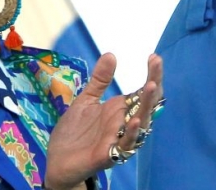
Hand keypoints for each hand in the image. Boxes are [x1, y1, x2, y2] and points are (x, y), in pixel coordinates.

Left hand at [44, 53, 163, 189]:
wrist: (58, 161)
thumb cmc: (74, 133)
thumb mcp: (86, 101)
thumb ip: (99, 80)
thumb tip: (111, 54)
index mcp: (120, 110)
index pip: (143, 91)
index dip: (151, 75)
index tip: (154, 57)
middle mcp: (124, 123)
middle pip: (147, 103)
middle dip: (154, 83)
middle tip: (156, 64)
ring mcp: (119, 138)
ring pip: (142, 123)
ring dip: (148, 105)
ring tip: (151, 86)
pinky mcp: (110, 154)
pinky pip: (126, 144)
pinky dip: (132, 132)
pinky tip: (134, 119)